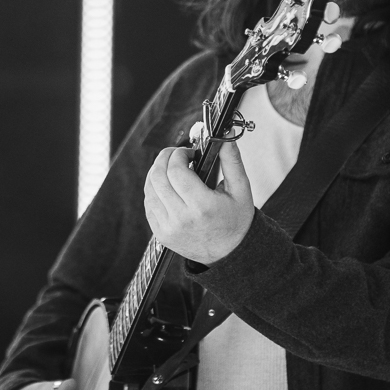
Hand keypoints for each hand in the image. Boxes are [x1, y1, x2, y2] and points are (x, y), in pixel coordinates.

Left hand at [143, 140, 253, 264]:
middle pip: (158, 177)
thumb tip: (225, 135)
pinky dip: (154, 190)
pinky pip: (149, 204)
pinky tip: (167, 186)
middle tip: (176, 154)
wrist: (229, 253)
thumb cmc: (236, 221)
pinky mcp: (161, 234)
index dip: (178, 154)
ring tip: (172, 169)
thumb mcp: (241, 189)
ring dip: (157, 172)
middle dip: (164, 158)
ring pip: (150, 189)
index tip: (188, 153)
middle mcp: (181, 219)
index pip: (176, 171)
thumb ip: (232, 160)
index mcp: (202, 207)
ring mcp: (168, 228)